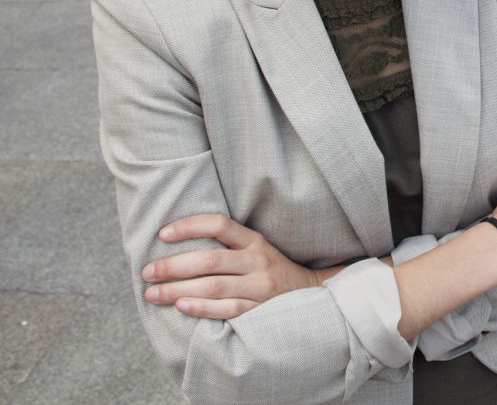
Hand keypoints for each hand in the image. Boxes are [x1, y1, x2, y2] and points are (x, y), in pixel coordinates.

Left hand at [141, 214, 332, 318]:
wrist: (311, 295)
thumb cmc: (271, 271)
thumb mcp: (256, 249)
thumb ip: (228, 246)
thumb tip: (177, 245)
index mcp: (255, 241)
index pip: (220, 225)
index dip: (189, 226)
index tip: (162, 234)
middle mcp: (258, 261)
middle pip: (209, 260)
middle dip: (172, 266)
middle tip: (147, 272)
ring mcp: (260, 287)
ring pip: (213, 286)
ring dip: (177, 290)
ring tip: (152, 293)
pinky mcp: (259, 310)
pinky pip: (227, 309)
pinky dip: (201, 308)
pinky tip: (181, 307)